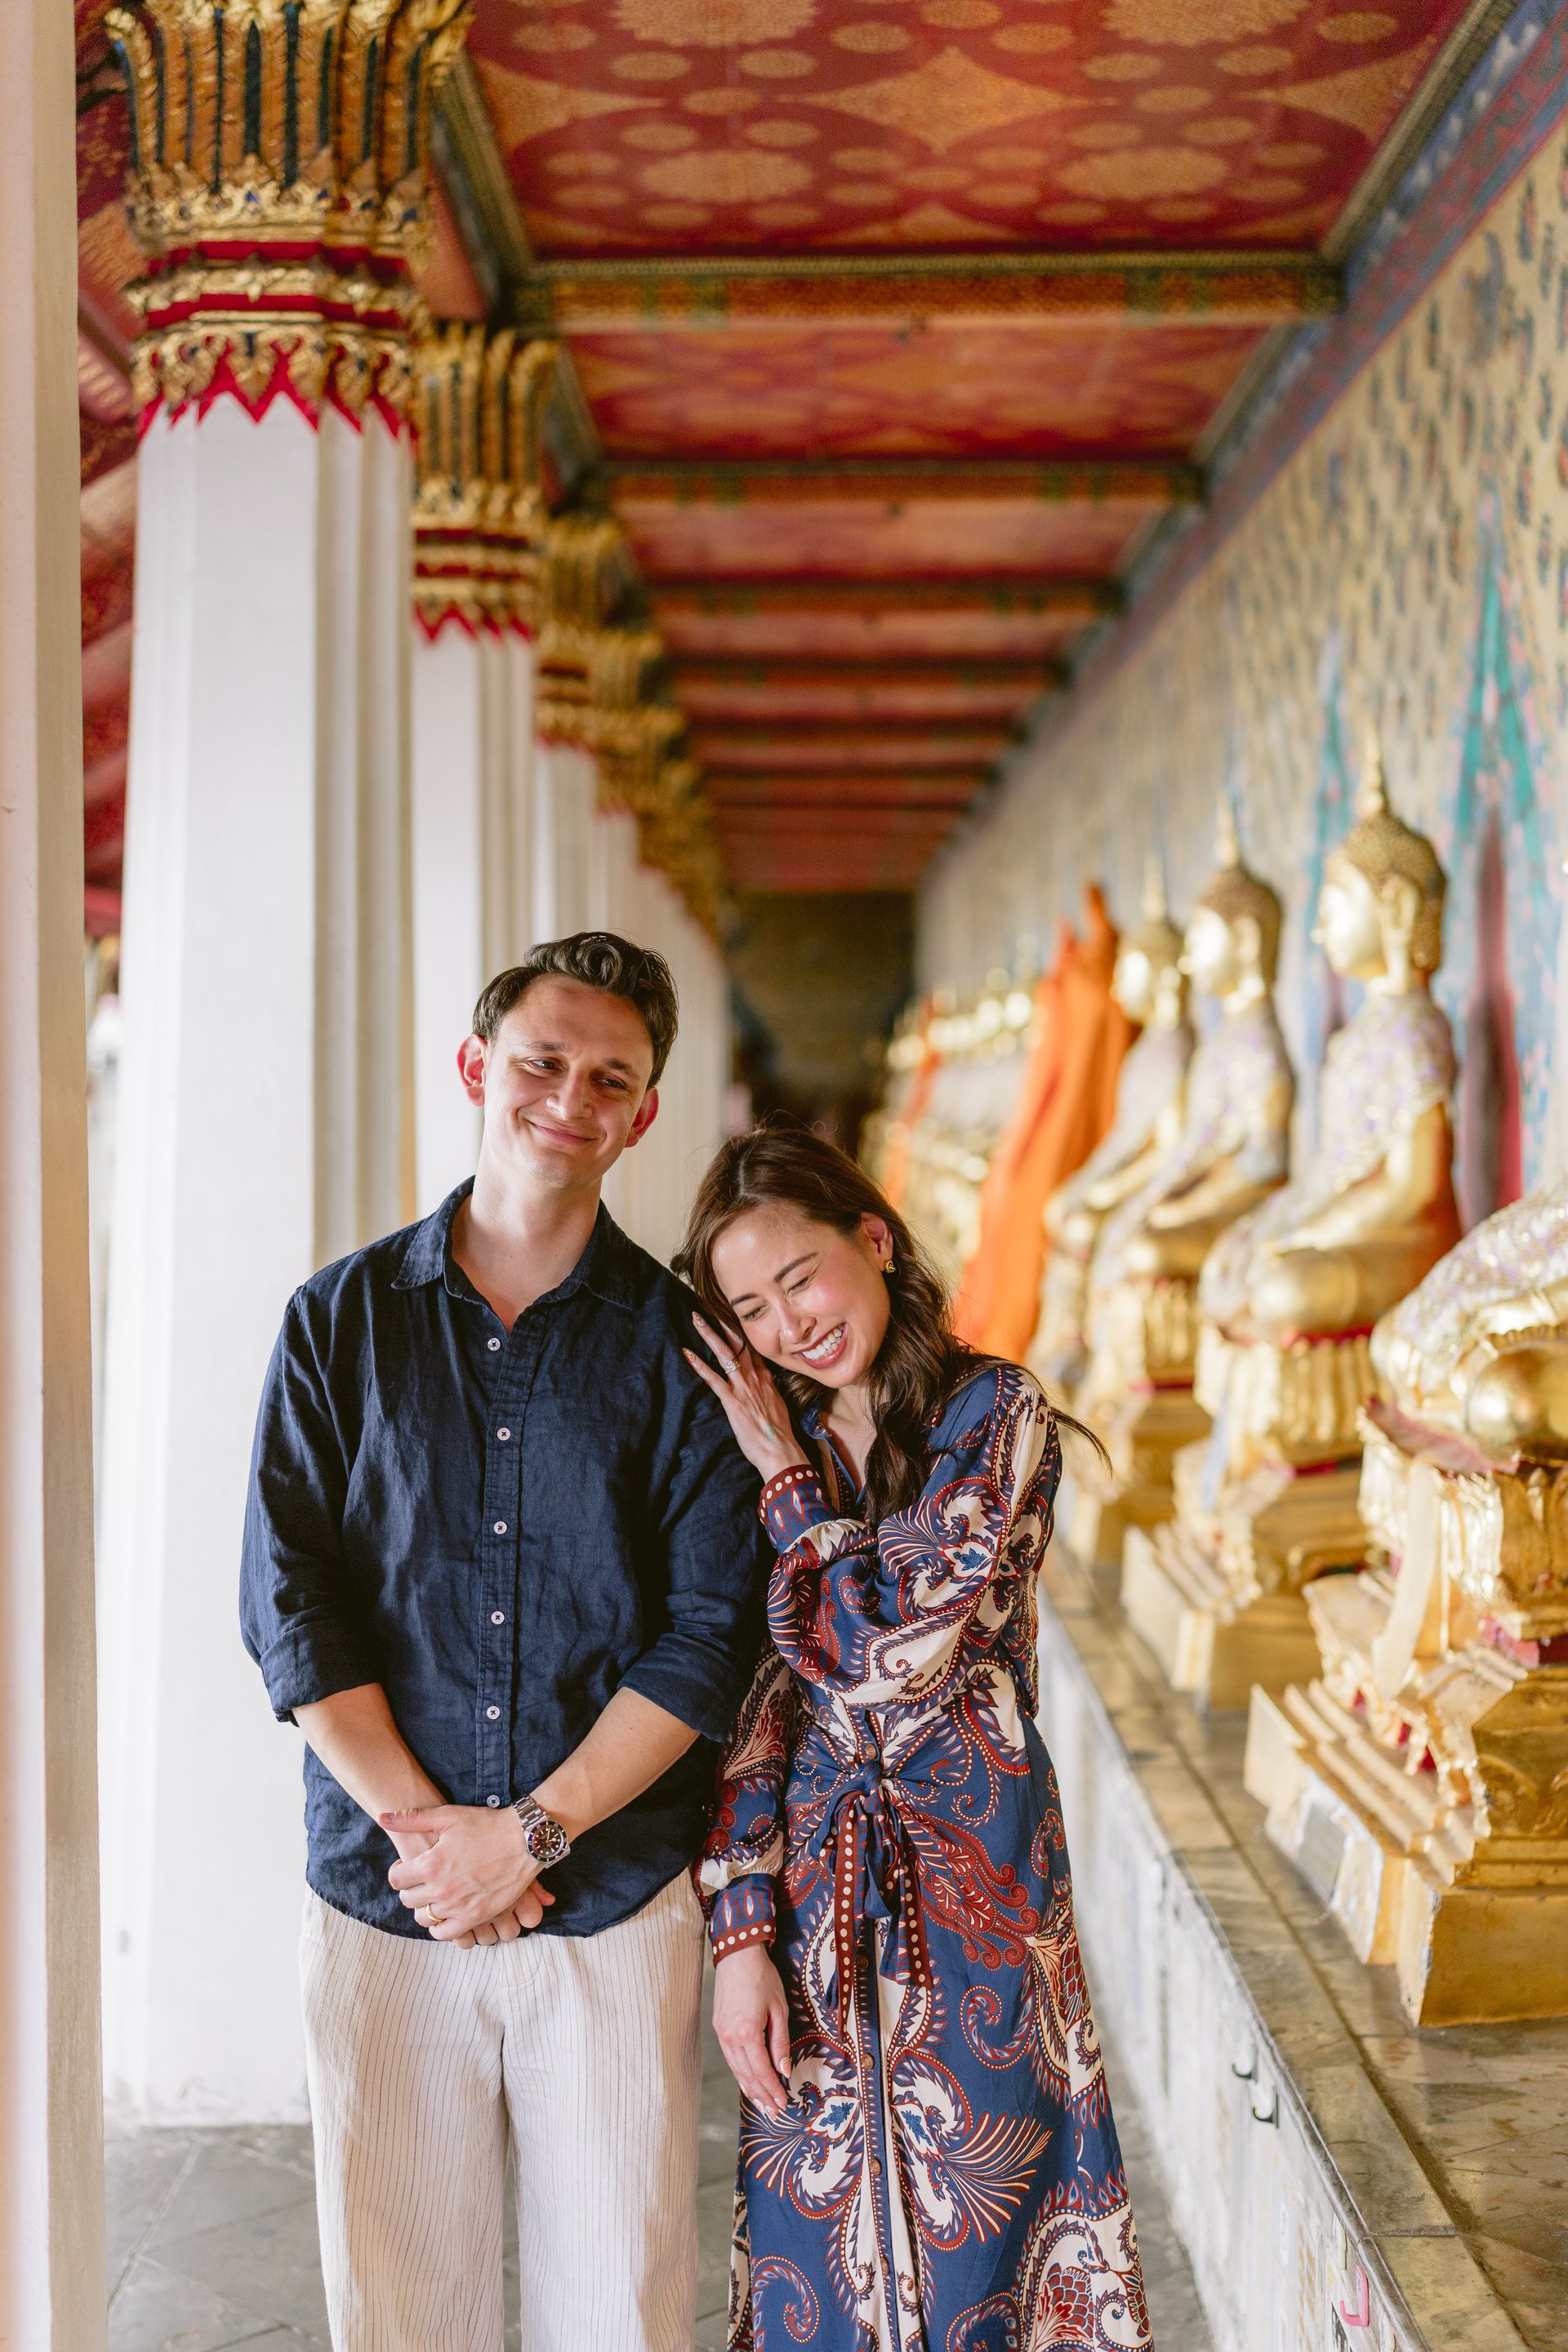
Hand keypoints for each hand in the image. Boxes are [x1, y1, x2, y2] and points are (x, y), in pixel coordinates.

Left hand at [381, 1803, 545, 1939]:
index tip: (408, 1868)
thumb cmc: (486, 1825)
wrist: (524, 1840)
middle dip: (411, 1889)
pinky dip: (440, 1927)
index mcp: (430, 1865)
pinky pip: (446, 1933)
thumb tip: (383, 1817)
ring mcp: (458, 1907)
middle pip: (408, 1900)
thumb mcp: (448, 1816)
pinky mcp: (475, 1917)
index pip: (396, 1880)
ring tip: (435, 1895)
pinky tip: (446, 1912)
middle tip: (422, 1880)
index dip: (399, 1872)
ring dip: (424, 1908)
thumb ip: (412, 1819)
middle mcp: (441, 1890)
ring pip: (424, 1918)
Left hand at [684, 1315, 808, 1484]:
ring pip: (725, 1354)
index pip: (752, 1348)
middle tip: (709, 1307)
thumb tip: (765, 1386)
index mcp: (767, 1378)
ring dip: (709, 1335)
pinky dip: (700, 1365)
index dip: (741, 1330)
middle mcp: (756, 1378)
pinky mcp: (733, 1402)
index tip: (731, 1314)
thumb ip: (768, 1392)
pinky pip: (713, 1379)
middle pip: (739, 1343)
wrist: (781, 1451)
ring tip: (696, 1319)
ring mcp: (744, 1388)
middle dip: (723, 1323)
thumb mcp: (777, 1406)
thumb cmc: (779, 1435)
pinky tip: (687, 1354)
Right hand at [713, 1944, 791, 2119]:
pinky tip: (747, 2081)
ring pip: (736, 2069)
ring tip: (761, 2103)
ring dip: (749, 2088)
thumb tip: (784, 2069)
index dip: (773, 2089)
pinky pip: (730, 2058)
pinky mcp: (719, 2027)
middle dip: (762, 2095)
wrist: (738, 1955)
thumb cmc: (762, 1978)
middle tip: (774, 2112)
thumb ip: (780, 2041)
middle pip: (747, 2075)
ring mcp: (721, 2033)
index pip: (762, 2070)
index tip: (783, 2102)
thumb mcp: (779, 2008)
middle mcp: (730, 2037)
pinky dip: (740, 2073)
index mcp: (747, 2032)